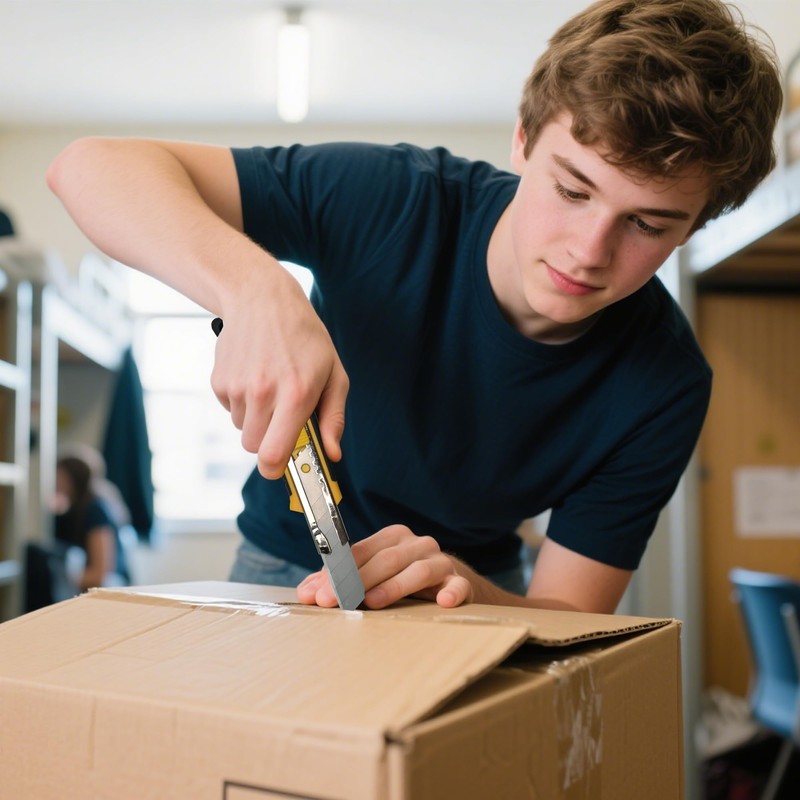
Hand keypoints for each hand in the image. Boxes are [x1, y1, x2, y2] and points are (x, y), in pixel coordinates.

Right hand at [210, 264, 349, 478]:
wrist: (262, 299)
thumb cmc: (305, 338)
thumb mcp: (334, 374)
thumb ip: (333, 418)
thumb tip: (333, 454)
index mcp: (296, 394)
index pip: (273, 453)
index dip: (275, 469)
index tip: (280, 467)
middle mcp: (263, 393)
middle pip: (254, 447)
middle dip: (268, 440)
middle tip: (283, 416)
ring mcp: (238, 386)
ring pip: (243, 429)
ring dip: (256, 418)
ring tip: (271, 385)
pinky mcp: (219, 381)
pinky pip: (230, 410)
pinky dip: (241, 402)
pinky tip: (254, 375)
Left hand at [296, 524, 473, 608]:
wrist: (450, 584)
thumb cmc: (402, 578)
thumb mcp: (371, 575)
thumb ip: (340, 581)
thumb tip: (307, 592)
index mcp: (392, 538)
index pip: (360, 552)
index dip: (337, 573)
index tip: (319, 595)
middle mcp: (416, 544)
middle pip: (386, 559)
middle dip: (357, 582)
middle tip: (336, 603)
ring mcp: (440, 561)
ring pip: (417, 570)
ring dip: (394, 586)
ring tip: (374, 602)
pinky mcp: (459, 581)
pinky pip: (457, 585)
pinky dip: (452, 592)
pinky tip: (443, 601)